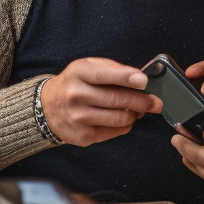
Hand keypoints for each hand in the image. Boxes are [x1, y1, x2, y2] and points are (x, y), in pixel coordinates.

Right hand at [40, 58, 161, 146]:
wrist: (47, 107)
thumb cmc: (75, 83)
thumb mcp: (87, 67)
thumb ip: (112, 69)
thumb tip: (140, 78)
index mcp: (78, 73)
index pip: (104, 74)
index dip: (126, 77)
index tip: (144, 81)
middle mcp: (75, 95)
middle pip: (116, 99)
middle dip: (142, 101)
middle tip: (157, 103)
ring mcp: (78, 117)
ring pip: (119, 118)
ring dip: (135, 114)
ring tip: (140, 110)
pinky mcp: (83, 136)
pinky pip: (115, 131)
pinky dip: (126, 125)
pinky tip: (125, 118)